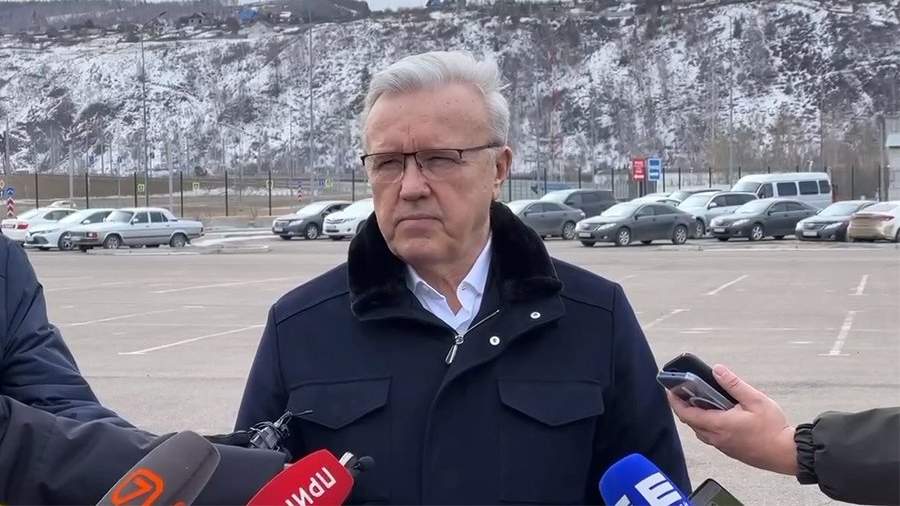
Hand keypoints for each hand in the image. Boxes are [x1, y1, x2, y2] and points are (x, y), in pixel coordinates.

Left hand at [667, 364, 797, 475]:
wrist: (787, 454)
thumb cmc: (773, 428)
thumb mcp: (755, 400)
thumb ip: (734, 385)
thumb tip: (717, 370)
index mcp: (719, 425)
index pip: (686, 414)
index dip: (674, 402)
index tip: (669, 390)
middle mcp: (716, 438)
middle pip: (690, 422)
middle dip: (683, 407)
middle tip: (682, 392)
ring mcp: (722, 446)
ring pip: (699, 431)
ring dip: (694, 417)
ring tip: (698, 401)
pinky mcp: (730, 451)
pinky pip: (710, 437)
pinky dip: (705, 425)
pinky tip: (716, 416)